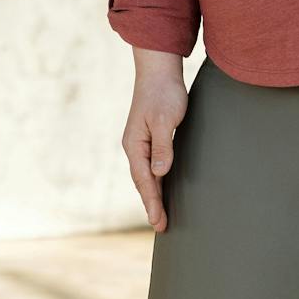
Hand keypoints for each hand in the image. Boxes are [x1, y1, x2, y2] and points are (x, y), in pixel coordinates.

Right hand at [122, 53, 187, 230]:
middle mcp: (135, 147)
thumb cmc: (163, 93)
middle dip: (151, 204)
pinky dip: (156, 182)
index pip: (144, 180)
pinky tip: (161, 189)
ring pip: (147, 176)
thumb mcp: (164, 120)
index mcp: (134, 145)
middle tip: (161, 227)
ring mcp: (141, 143)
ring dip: (153, 195)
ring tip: (160, 216)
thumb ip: (162, 147)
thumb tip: (160, 173)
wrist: (159, 71)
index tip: (158, 221)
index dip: (152, 202)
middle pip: (142, 182)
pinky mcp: (150, 139)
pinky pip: (152, 166)